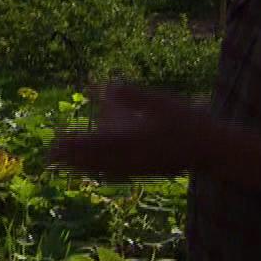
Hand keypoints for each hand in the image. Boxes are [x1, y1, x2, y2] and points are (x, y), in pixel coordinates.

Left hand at [45, 83, 210, 180]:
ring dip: (81, 165)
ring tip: (63, 163)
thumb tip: (105, 87)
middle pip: (92, 161)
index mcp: (130, 142)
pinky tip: (96, 169)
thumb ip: (131, 95)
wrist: (211, 149)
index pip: (93, 145)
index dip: (72, 145)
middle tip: (48, 156)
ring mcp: (136, 168)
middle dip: (70, 158)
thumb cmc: (187, 122)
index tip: (55, 142)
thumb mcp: (159, 102)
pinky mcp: (144, 172)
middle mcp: (129, 159)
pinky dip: (99, 170)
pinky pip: (115, 173)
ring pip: (102, 169)